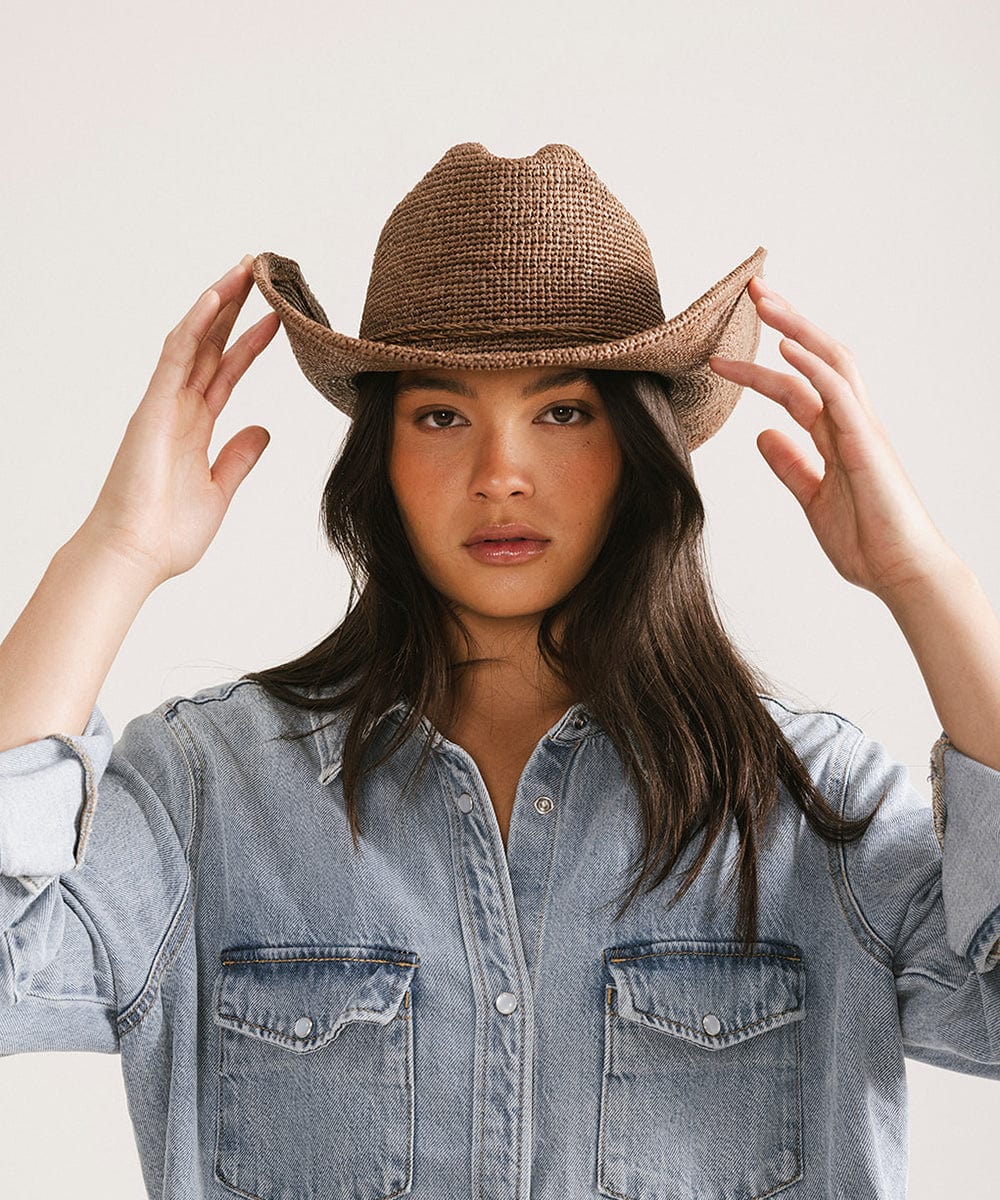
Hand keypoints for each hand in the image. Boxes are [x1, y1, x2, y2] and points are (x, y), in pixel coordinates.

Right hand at [80, 257, 279, 587]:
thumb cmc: (167, 533)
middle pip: (211, 346)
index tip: (275, 317)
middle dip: (234, 308)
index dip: (250, 343)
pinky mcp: (153, 407)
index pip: (227, 372)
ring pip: (194, 340)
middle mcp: (179, 409)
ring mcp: (164, 405)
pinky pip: (175, 356)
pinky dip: (195, 325)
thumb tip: (262, 430)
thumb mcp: (220, 489)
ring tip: (243, 269)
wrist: (135, 555)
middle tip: (258, 272)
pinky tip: (214, 297)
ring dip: (218, 303)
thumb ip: (239, 456)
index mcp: (195, 427)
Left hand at [708, 278, 957, 601]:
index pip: (793, 388)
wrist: (901, 571)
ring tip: (763, 302)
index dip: (757, 370)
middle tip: (751, 292)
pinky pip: (839, 393)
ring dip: (795, 328)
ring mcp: (861, 429)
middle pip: (815, 358)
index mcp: (836, 436)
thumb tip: (762, 436)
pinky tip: (785, 348)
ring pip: (830, 362)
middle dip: (784, 322)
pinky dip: (812, 366)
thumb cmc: (867, 540)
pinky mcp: (867, 442)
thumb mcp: (812, 498)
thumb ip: (791, 465)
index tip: (719, 358)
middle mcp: (850, 423)